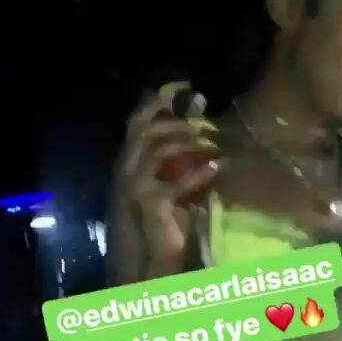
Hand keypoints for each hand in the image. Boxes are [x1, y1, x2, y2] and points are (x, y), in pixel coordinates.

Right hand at [116, 81, 220, 267]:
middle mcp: (126, 168)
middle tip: (204, 123)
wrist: (157, 255)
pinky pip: (174, 182)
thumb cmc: (169, 216)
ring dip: (187, 143)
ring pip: (157, 150)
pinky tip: (215, 168)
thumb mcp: (174, 178)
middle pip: (146, 130)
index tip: (184, 85)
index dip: (158, 99)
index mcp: (130, 159)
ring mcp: (134, 186)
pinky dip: (196, 173)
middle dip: (177, 121)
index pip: (138, 120)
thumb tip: (202, 122)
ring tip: (213, 145)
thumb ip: (182, 153)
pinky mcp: (148, 203)